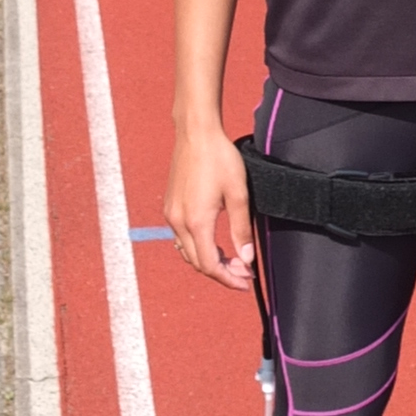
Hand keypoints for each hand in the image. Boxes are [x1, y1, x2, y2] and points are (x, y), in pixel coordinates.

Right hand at [165, 126, 255, 290]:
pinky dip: (197, 248)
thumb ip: (241, 229)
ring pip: (187, 252)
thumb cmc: (219, 158)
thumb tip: (246, 258)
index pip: (210, 265)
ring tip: (232, 259)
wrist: (196, 133)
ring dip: (208, 261)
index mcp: (196, 222)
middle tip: (244, 271)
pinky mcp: (170, 207)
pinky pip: (181, 239)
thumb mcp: (239, 194)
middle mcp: (178, 222)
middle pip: (197, 263)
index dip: (229, 279)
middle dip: (222, 272)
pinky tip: (213, 243)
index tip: (246, 282)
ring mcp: (171, 215)